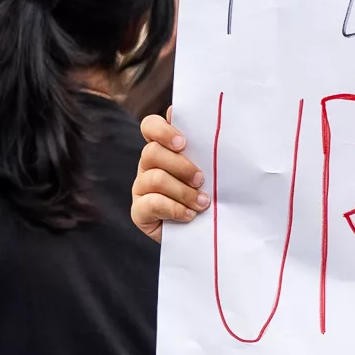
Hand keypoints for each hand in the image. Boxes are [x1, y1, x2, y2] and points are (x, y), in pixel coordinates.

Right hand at [130, 113, 207, 241]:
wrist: (209, 233)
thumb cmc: (214, 194)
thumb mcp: (215, 170)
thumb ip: (206, 147)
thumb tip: (198, 121)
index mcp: (164, 148)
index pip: (150, 126)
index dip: (162, 130)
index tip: (183, 143)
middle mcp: (149, 165)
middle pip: (153, 152)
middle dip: (181, 166)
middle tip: (201, 179)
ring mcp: (141, 188)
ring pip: (155, 179)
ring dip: (183, 191)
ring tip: (203, 203)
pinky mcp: (139, 212)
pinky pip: (151, 204)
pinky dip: (174, 209)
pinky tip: (190, 215)